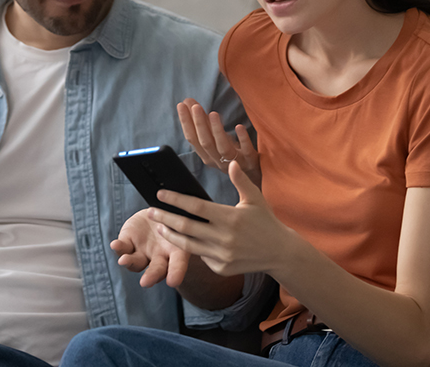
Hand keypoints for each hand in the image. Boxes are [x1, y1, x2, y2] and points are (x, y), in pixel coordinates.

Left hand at [111, 209, 191, 288]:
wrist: (159, 210)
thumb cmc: (175, 218)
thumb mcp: (182, 223)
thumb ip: (184, 227)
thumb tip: (190, 224)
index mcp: (177, 252)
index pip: (178, 265)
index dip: (176, 273)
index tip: (173, 282)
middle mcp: (159, 257)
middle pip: (156, 269)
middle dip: (151, 276)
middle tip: (145, 282)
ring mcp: (142, 252)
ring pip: (136, 262)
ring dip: (130, 262)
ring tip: (124, 260)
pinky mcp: (128, 242)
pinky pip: (123, 248)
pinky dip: (118, 247)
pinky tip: (115, 245)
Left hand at [149, 160, 293, 277]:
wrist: (280, 253)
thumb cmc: (266, 222)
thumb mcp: (255, 198)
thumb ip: (241, 181)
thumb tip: (232, 162)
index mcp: (230, 217)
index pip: (195, 207)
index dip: (175, 200)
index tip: (160, 194)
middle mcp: (224, 238)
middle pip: (185, 227)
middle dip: (164, 218)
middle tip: (150, 211)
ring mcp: (222, 255)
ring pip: (188, 245)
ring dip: (171, 235)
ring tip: (159, 226)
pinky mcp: (222, 268)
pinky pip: (201, 257)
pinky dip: (191, 248)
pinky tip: (182, 239)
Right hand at [177, 98, 260, 187]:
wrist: (253, 175)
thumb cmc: (231, 154)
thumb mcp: (215, 139)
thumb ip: (204, 123)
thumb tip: (188, 102)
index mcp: (207, 156)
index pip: (193, 139)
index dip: (186, 123)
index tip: (181, 105)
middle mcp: (218, 160)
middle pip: (205, 143)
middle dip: (199, 124)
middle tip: (195, 106)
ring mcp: (235, 162)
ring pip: (222, 148)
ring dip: (216, 131)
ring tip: (213, 113)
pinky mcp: (251, 161)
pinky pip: (246, 150)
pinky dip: (242, 139)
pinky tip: (238, 126)